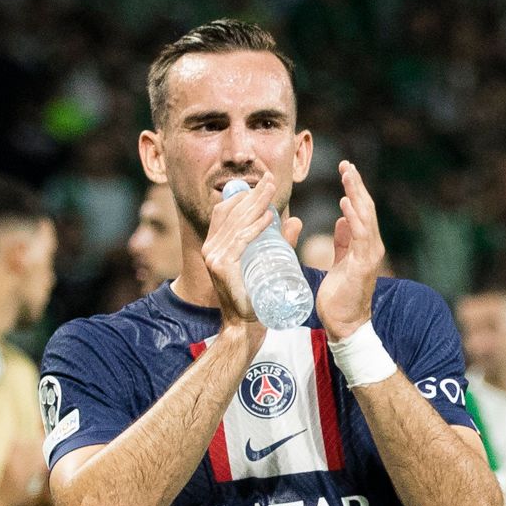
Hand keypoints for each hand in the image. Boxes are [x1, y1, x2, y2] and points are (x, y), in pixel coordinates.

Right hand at [195, 168, 286, 332]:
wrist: (245, 326)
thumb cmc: (255, 296)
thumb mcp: (267, 262)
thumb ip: (280, 242)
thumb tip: (295, 221)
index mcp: (215, 245)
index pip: (226, 211)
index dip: (244, 195)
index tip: (264, 184)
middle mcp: (210, 248)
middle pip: (232, 212)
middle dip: (253, 194)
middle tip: (271, 179)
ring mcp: (214, 257)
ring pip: (237, 223)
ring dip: (256, 204)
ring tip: (272, 191)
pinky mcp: (222, 267)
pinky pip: (240, 241)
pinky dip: (255, 227)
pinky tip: (268, 217)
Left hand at [317, 161, 388, 338]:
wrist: (345, 325)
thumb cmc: (340, 297)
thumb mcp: (338, 262)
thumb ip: (342, 243)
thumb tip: (341, 221)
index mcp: (364, 245)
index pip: (361, 211)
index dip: (354, 190)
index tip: (345, 170)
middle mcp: (371, 247)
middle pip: (366, 208)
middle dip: (356, 185)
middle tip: (346, 164)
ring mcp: (370, 255)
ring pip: (366, 217)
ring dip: (356, 194)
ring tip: (347, 174)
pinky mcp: (363, 265)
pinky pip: (360, 236)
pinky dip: (354, 218)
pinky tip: (345, 203)